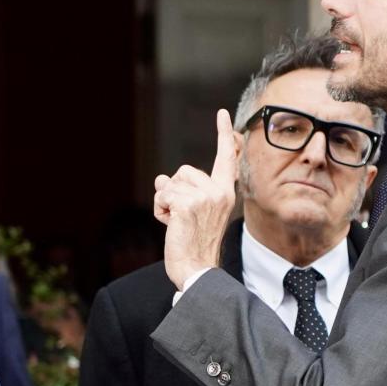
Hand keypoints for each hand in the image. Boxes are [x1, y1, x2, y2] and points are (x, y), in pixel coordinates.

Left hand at [153, 109, 239, 288]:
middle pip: (184, 171)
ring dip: (166, 202)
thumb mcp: (194, 214)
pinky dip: (160, 211)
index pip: (226, 159)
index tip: (222, 114)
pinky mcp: (189, 204)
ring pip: (171, 183)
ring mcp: (205, 197)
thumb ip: (183, 193)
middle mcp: (219, 192)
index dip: (223, 135)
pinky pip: (163, 195)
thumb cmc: (194, 245)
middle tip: (182, 218)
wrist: (197, 271)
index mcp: (225, 194)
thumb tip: (161, 178)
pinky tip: (171, 226)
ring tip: (177, 223)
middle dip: (174, 191)